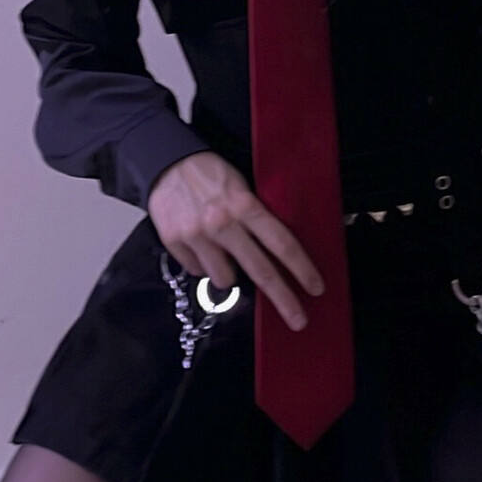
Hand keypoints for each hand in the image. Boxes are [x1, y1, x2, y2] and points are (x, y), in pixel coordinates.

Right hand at [147, 151, 323, 332]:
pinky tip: (201, 244)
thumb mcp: (241, 184)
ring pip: (225, 279)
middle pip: (261, 272)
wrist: (165, 161)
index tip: (316, 288)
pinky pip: (197, 271)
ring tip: (223, 250)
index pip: (281, 243)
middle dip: (283, 300)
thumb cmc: (209, 172)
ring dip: (230, 271)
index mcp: (244, 205)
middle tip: (299, 320)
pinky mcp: (175, 243)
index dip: (302, 269)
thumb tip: (275, 250)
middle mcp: (222, 224)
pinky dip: (203, 264)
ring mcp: (197, 236)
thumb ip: (255, 216)